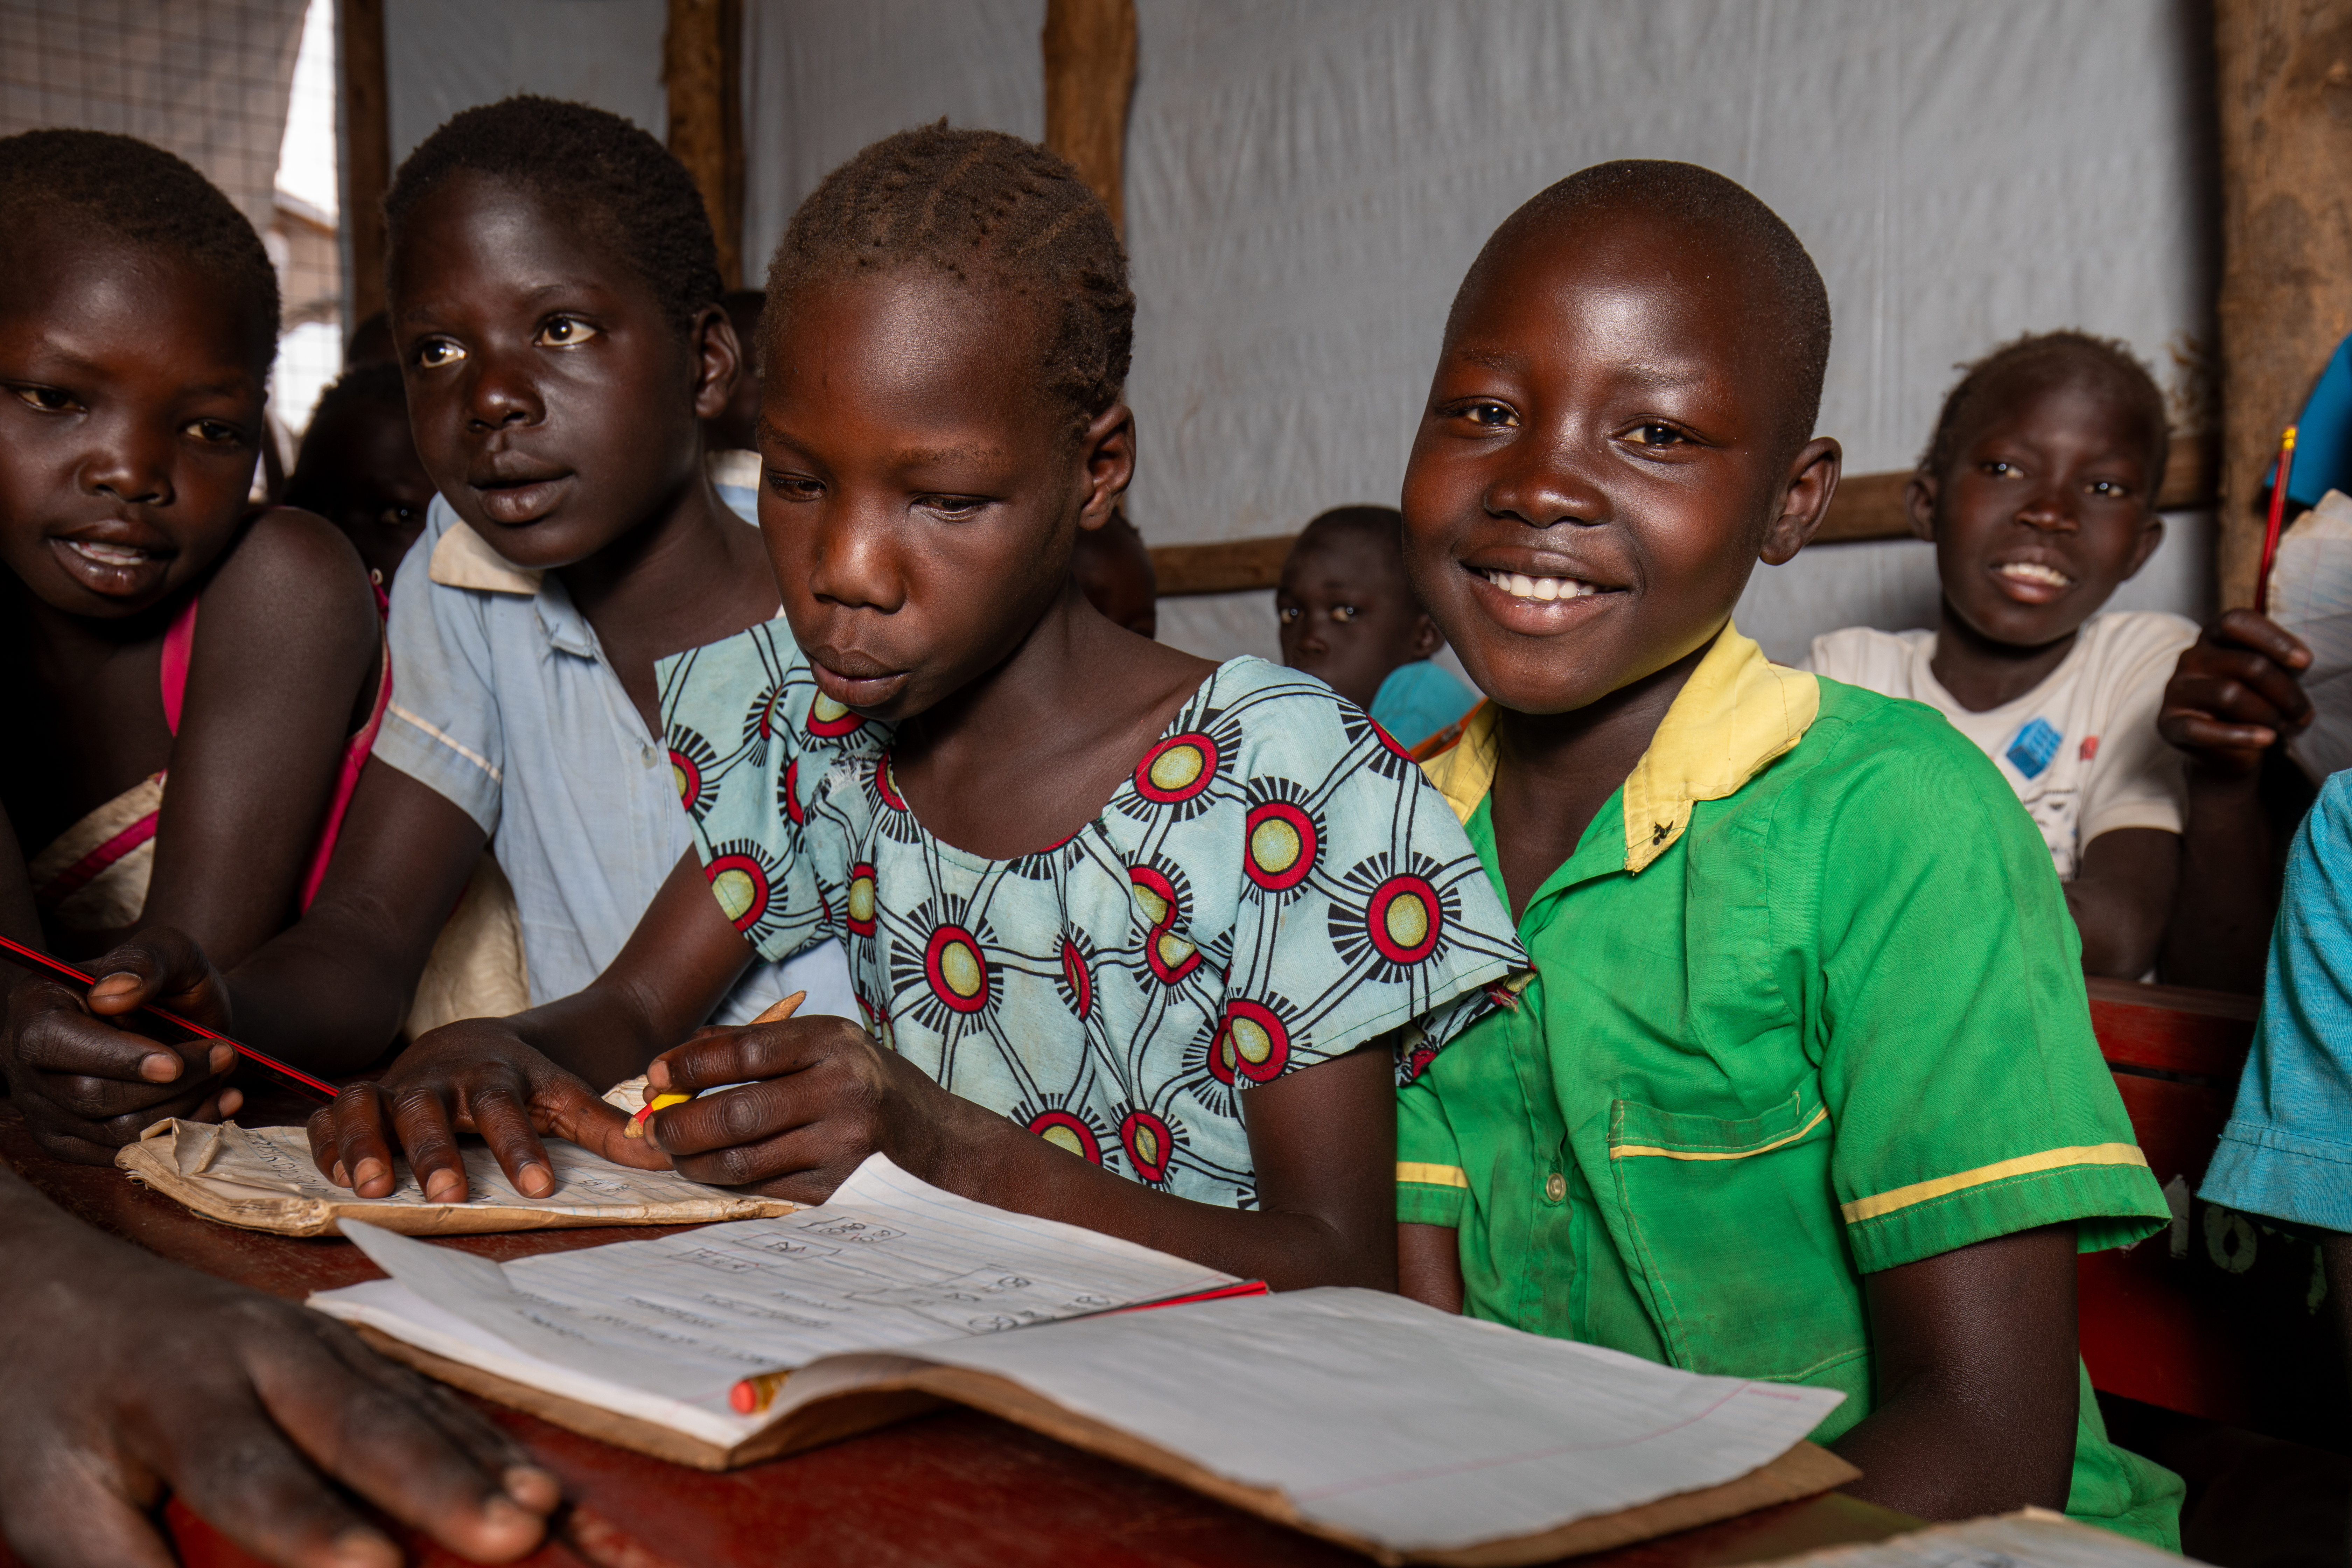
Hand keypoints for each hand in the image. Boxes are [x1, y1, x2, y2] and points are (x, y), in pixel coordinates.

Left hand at [0, 1168, 557, 1567]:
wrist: (44, 1283)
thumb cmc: (40, 1407)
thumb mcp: (42, 1498)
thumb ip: (118, 1567)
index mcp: (180, 1390)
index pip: (250, 1471)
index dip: (309, 1524)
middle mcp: (268, 1354)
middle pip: (365, 1425)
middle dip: (446, 1484)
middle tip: (513, 1533)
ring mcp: (325, 1346)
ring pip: (420, 1411)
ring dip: (494, 1468)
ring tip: (550, 1519)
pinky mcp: (357, 1356)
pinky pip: (435, 1406)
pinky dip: (495, 1451)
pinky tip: (545, 1493)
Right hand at [3, 927, 240, 1164]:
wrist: (184, 1017)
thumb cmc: (171, 980)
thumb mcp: (169, 951)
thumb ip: (144, 962)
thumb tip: (112, 994)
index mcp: (35, 1007)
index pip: (58, 1043)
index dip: (118, 1058)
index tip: (174, 1062)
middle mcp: (25, 1063)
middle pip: (89, 1096)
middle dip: (168, 1085)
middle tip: (223, 1056)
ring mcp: (43, 1108)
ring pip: (112, 1133)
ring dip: (181, 1109)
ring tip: (222, 1077)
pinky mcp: (71, 1142)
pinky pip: (123, 1154)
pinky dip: (178, 1134)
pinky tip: (218, 1104)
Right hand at [307, 1018, 647, 1202]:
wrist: (474, 1042)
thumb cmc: (521, 1082)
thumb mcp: (565, 1096)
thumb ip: (607, 1128)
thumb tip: (663, 1152)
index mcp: (493, 1077)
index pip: (507, 1109)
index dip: (520, 1146)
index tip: (538, 1185)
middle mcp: (438, 1080)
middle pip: (431, 1109)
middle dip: (436, 1150)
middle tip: (449, 1193)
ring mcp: (392, 1089)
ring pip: (367, 1107)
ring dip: (366, 1144)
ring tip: (373, 1186)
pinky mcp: (359, 1104)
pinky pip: (329, 1120)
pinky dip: (327, 1145)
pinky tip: (335, 1177)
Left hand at [643, 1014, 968, 1200]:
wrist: (935, 1136)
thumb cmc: (862, 1080)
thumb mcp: (821, 1043)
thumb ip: (751, 1046)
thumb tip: (669, 1069)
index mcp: (834, 1042)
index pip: (745, 1052)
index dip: (690, 1065)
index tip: (655, 1074)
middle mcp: (843, 1091)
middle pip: (737, 1112)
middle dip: (680, 1123)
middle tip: (652, 1125)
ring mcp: (843, 1146)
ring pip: (742, 1161)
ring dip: (693, 1160)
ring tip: (674, 1150)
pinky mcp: (838, 1190)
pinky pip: (763, 1190)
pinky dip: (725, 1182)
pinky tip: (712, 1170)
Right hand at [2158, 609, 2313, 778]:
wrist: (2221, 747)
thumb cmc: (2249, 702)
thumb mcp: (2261, 675)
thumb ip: (2274, 660)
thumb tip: (2301, 661)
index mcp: (2211, 637)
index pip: (2237, 622)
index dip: (2274, 639)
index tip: (2305, 663)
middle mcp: (2190, 659)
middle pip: (2247, 665)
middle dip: (2286, 691)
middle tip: (2304, 713)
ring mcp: (2177, 691)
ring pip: (2230, 694)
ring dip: (2270, 714)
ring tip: (2288, 728)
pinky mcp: (2170, 723)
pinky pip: (2204, 730)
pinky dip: (2242, 736)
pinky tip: (2267, 739)